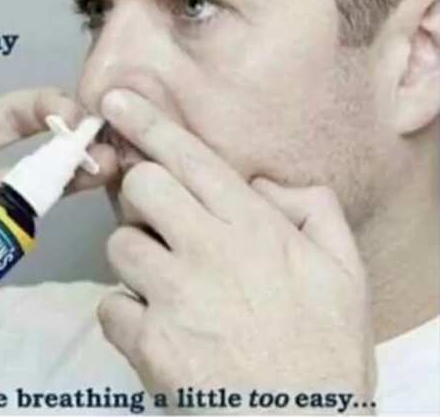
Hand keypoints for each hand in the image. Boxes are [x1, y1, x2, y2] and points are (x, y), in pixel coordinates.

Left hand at [97, 90, 374, 411]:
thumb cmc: (324, 355)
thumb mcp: (344, 274)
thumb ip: (312, 211)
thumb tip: (264, 184)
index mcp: (256, 228)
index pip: (190, 158)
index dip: (148, 123)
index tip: (115, 98)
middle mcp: (210, 251)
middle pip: (141, 187)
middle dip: (141, 198)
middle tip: (159, 223)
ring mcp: (174, 296)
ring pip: (118, 246)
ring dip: (135, 263)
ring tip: (168, 290)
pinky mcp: (149, 342)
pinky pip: (110, 307)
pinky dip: (126, 317)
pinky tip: (157, 333)